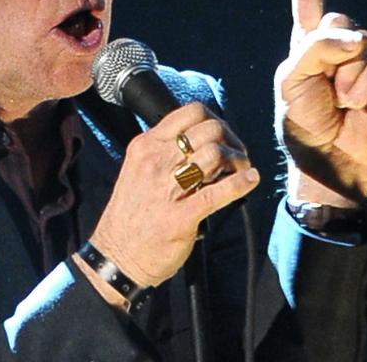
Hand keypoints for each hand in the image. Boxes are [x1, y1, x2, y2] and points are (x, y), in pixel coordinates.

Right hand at [83, 102, 258, 294]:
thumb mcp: (138, 168)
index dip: (214, 120)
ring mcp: (167, 188)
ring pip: (214, 155)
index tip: (222, 134)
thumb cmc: (131, 212)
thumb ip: (164, 151)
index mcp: (146, 145)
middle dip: (230, 139)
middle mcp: (155, 160)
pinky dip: (240, 183)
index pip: (189, 113)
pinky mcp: (180, 216)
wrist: (116, 254)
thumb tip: (201, 141)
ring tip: (242, 169)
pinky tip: (250, 180)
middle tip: (236, 154)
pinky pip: (218, 192)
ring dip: (237, 160)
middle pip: (208, 130)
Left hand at [275, 0, 366, 206]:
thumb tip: (357, 39)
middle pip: (336, 18)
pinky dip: (365, 84)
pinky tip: (358, 104)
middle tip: (321, 85)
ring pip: (360, 41)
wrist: (327, 157)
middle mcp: (337, 42)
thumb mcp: (293, 80)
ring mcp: (365, 57)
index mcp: (307, 39)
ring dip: (345, 76)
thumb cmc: (302, 119)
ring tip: (339, 100)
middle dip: (326, 52)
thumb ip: (316, 49)